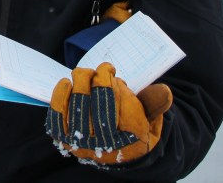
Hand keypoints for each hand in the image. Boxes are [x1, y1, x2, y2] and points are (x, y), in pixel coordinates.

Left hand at [45, 62, 171, 166]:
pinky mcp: (66, 140)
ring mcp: (84, 143)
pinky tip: (67, 83)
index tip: (114, 75)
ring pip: (79, 106)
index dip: (117, 85)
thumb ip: (155, 102)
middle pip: (101, 102)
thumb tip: (164, 90)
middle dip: (100, 79)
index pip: (126, 104)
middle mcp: (108, 144)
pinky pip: (58, 115)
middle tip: (102, 69)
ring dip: (81, 82)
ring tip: (85, 73)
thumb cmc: (133, 128)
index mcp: (134, 138)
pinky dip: (60, 96)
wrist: (116, 153)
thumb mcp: (151, 117)